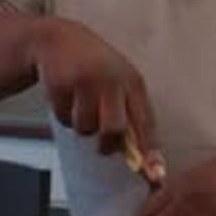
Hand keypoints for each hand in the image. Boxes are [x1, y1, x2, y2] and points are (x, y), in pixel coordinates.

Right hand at [32, 17, 164, 183]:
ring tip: (81, 102)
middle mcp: (112, 79)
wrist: (60, 40)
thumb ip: (130, 115)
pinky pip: (64, 118)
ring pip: (85, 127)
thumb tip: (140, 158)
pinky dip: (64, 114)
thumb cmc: (96, 67)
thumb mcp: (119, 84)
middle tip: (102, 144)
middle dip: (106, 143)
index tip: (155, 175)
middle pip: (114, 129)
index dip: (150, 151)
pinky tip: (67, 94)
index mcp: (133, 81)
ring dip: (82, 124)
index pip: (145, 122)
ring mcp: (86, 80)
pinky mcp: (62, 83)